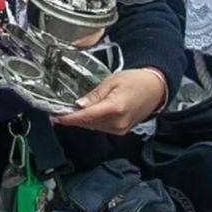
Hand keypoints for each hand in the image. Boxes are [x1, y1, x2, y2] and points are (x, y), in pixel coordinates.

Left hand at [53, 68, 168, 134]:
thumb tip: (79, 105)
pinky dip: (91, 121)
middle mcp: (118, 122)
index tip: (55, 117)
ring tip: (71, 110)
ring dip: (81, 120)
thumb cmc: (136, 81)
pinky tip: (87, 113)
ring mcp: (120, 129)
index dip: (69, 118)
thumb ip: (94, 95)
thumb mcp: (112, 81)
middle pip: (87, 123)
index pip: (86, 116)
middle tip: (58, 110)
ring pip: (92, 126)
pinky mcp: (121, 131)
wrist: (155, 89)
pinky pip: (100, 127)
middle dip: (72, 117)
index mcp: (115, 108)